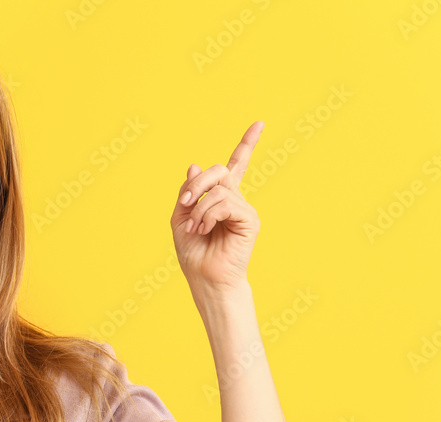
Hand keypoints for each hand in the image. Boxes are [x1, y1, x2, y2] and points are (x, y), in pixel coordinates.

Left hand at [170, 121, 263, 296]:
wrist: (205, 277)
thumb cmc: (193, 252)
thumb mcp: (180, 217)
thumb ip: (188, 191)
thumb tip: (196, 165)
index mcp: (220, 198)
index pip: (236, 166)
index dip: (247, 145)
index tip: (260, 124)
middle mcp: (235, 199)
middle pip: (218, 171)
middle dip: (196, 185)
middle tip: (185, 204)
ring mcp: (244, 209)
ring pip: (219, 189)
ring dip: (199, 208)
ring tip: (197, 228)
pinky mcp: (249, 220)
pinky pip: (226, 203)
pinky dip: (209, 215)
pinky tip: (206, 229)